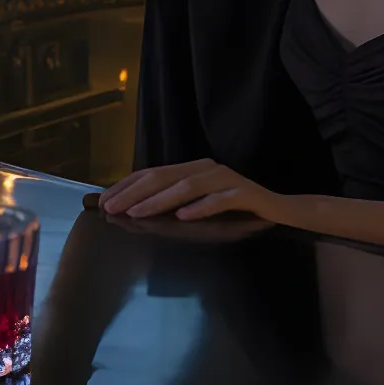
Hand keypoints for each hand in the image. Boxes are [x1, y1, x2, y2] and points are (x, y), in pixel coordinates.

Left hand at [99, 160, 281, 222]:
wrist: (279, 209)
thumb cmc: (234, 209)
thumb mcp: (199, 203)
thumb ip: (174, 202)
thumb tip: (134, 211)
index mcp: (192, 168)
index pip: (152, 173)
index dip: (126, 186)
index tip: (104, 202)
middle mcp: (205, 168)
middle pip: (164, 177)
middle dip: (134, 193)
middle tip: (112, 209)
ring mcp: (225, 178)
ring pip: (186, 187)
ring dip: (159, 200)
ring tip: (138, 213)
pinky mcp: (244, 193)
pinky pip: (219, 199)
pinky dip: (200, 207)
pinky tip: (183, 216)